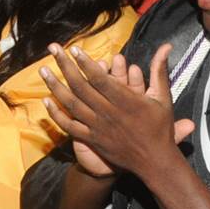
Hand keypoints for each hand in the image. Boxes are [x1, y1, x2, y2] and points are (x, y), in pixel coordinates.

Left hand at [40, 42, 193, 181]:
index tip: (74, 48)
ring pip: (72, 104)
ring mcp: (98, 127)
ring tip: (43, 70)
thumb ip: (159, 70)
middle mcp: (108, 113)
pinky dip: (57, 114)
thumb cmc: (159, 128)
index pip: (100, 78)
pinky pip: (70, 126)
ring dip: (56, 86)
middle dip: (65, 66)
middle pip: (82, 87)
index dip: (86, 63)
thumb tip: (166, 46)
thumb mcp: (163, 97)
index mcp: (126, 101)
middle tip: (53, 49)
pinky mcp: (92, 139)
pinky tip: (46, 102)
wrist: (154, 162)